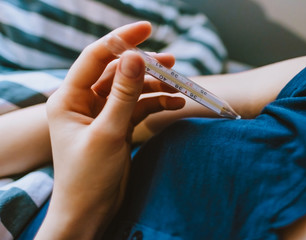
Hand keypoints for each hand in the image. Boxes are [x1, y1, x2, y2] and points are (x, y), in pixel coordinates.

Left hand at [35, 21, 183, 238]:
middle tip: (172, 63)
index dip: (121, 40)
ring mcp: (103, 114)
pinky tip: (175, 105)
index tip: (147, 28)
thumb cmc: (88, 177)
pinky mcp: (117, 126)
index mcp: (69, 98)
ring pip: (132, 90)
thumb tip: (135, 57)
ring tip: (180, 89)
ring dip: (155, 88)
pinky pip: (139, 107)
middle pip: (118, 72)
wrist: (90, 211)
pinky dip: (157, 104)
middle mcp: (84, 102)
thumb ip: (123, 95)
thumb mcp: (107, 132)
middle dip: (145, 68)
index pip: (95, 57)